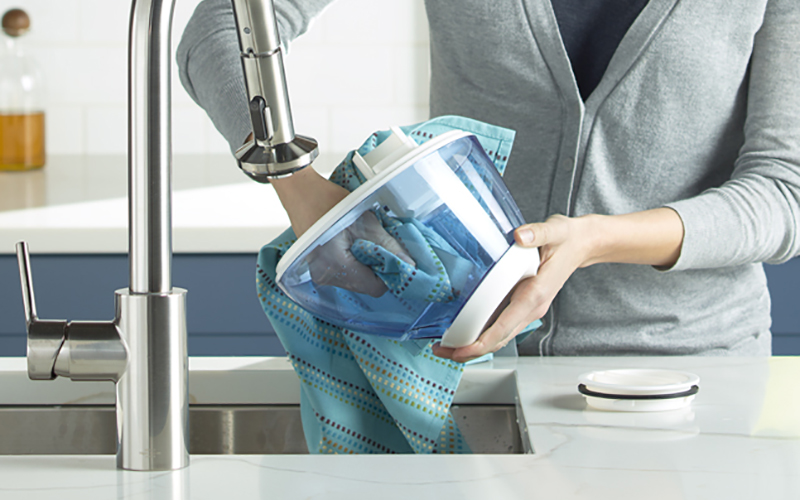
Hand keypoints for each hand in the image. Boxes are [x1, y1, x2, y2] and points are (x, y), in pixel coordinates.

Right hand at [307, 210, 414, 296]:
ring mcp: (319, 274)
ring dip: (365, 264)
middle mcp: (326, 277)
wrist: (300, 192)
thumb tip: (409, 264)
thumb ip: (389, 246)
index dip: (389, 273)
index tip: (395, 258)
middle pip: (365, 285)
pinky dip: (353, 261)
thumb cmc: (327, 203)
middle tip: (380, 245)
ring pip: (355, 279)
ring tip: (363, 241)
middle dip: (377, 268)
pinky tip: (352, 244)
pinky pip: (344, 273)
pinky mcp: (318, 268)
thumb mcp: (365, 223)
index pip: (375, 288)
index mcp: (337, 267)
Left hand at [432, 208, 683, 361]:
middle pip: (497, 340)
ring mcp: (528, 310)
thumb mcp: (554, 231)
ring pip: (498, 337)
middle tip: (439, 350)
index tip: (458, 350)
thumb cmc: (568, 239)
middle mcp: (531, 308)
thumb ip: (537, 233)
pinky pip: (501, 326)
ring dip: (473, 344)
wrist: (583, 244)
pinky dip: (482, 332)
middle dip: (468, 350)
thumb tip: (520, 236)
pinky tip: (464, 328)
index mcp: (534, 296)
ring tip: (446, 344)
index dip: (479, 343)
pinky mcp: (523, 305)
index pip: (503, 328)